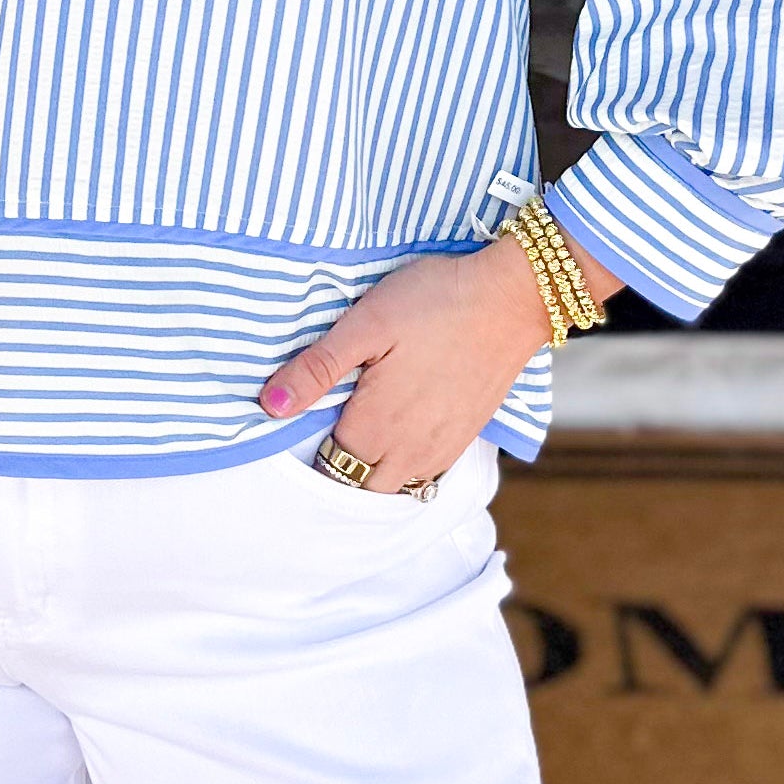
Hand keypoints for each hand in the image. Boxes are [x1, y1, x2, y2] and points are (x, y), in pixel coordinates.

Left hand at [257, 229, 618, 488]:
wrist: (512, 298)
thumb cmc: (435, 302)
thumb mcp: (365, 324)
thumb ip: (316, 368)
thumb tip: (270, 406)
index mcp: (375, 426)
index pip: (328, 465)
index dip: (313, 445)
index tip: (313, 415)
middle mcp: (408, 451)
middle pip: (360, 485)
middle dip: (342, 466)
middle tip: (336, 421)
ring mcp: (441, 449)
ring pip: (394, 485)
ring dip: (374, 470)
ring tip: (367, 427)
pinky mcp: (466, 437)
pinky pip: (426, 474)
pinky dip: (406, 464)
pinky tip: (403, 430)